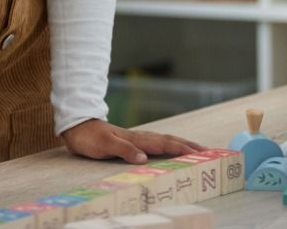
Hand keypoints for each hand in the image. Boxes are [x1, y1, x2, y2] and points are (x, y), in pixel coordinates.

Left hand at [61, 119, 205, 163]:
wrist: (77, 127)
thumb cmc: (90, 138)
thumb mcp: (104, 146)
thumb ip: (124, 151)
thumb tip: (144, 159)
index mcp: (136, 139)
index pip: (164, 145)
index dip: (182, 149)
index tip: (200, 154)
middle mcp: (140, 138)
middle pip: (169, 141)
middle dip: (189, 146)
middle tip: (209, 151)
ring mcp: (137, 138)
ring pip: (165, 140)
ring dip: (182, 144)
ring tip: (198, 149)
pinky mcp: (133, 141)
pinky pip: (157, 143)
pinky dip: (169, 146)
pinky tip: (172, 149)